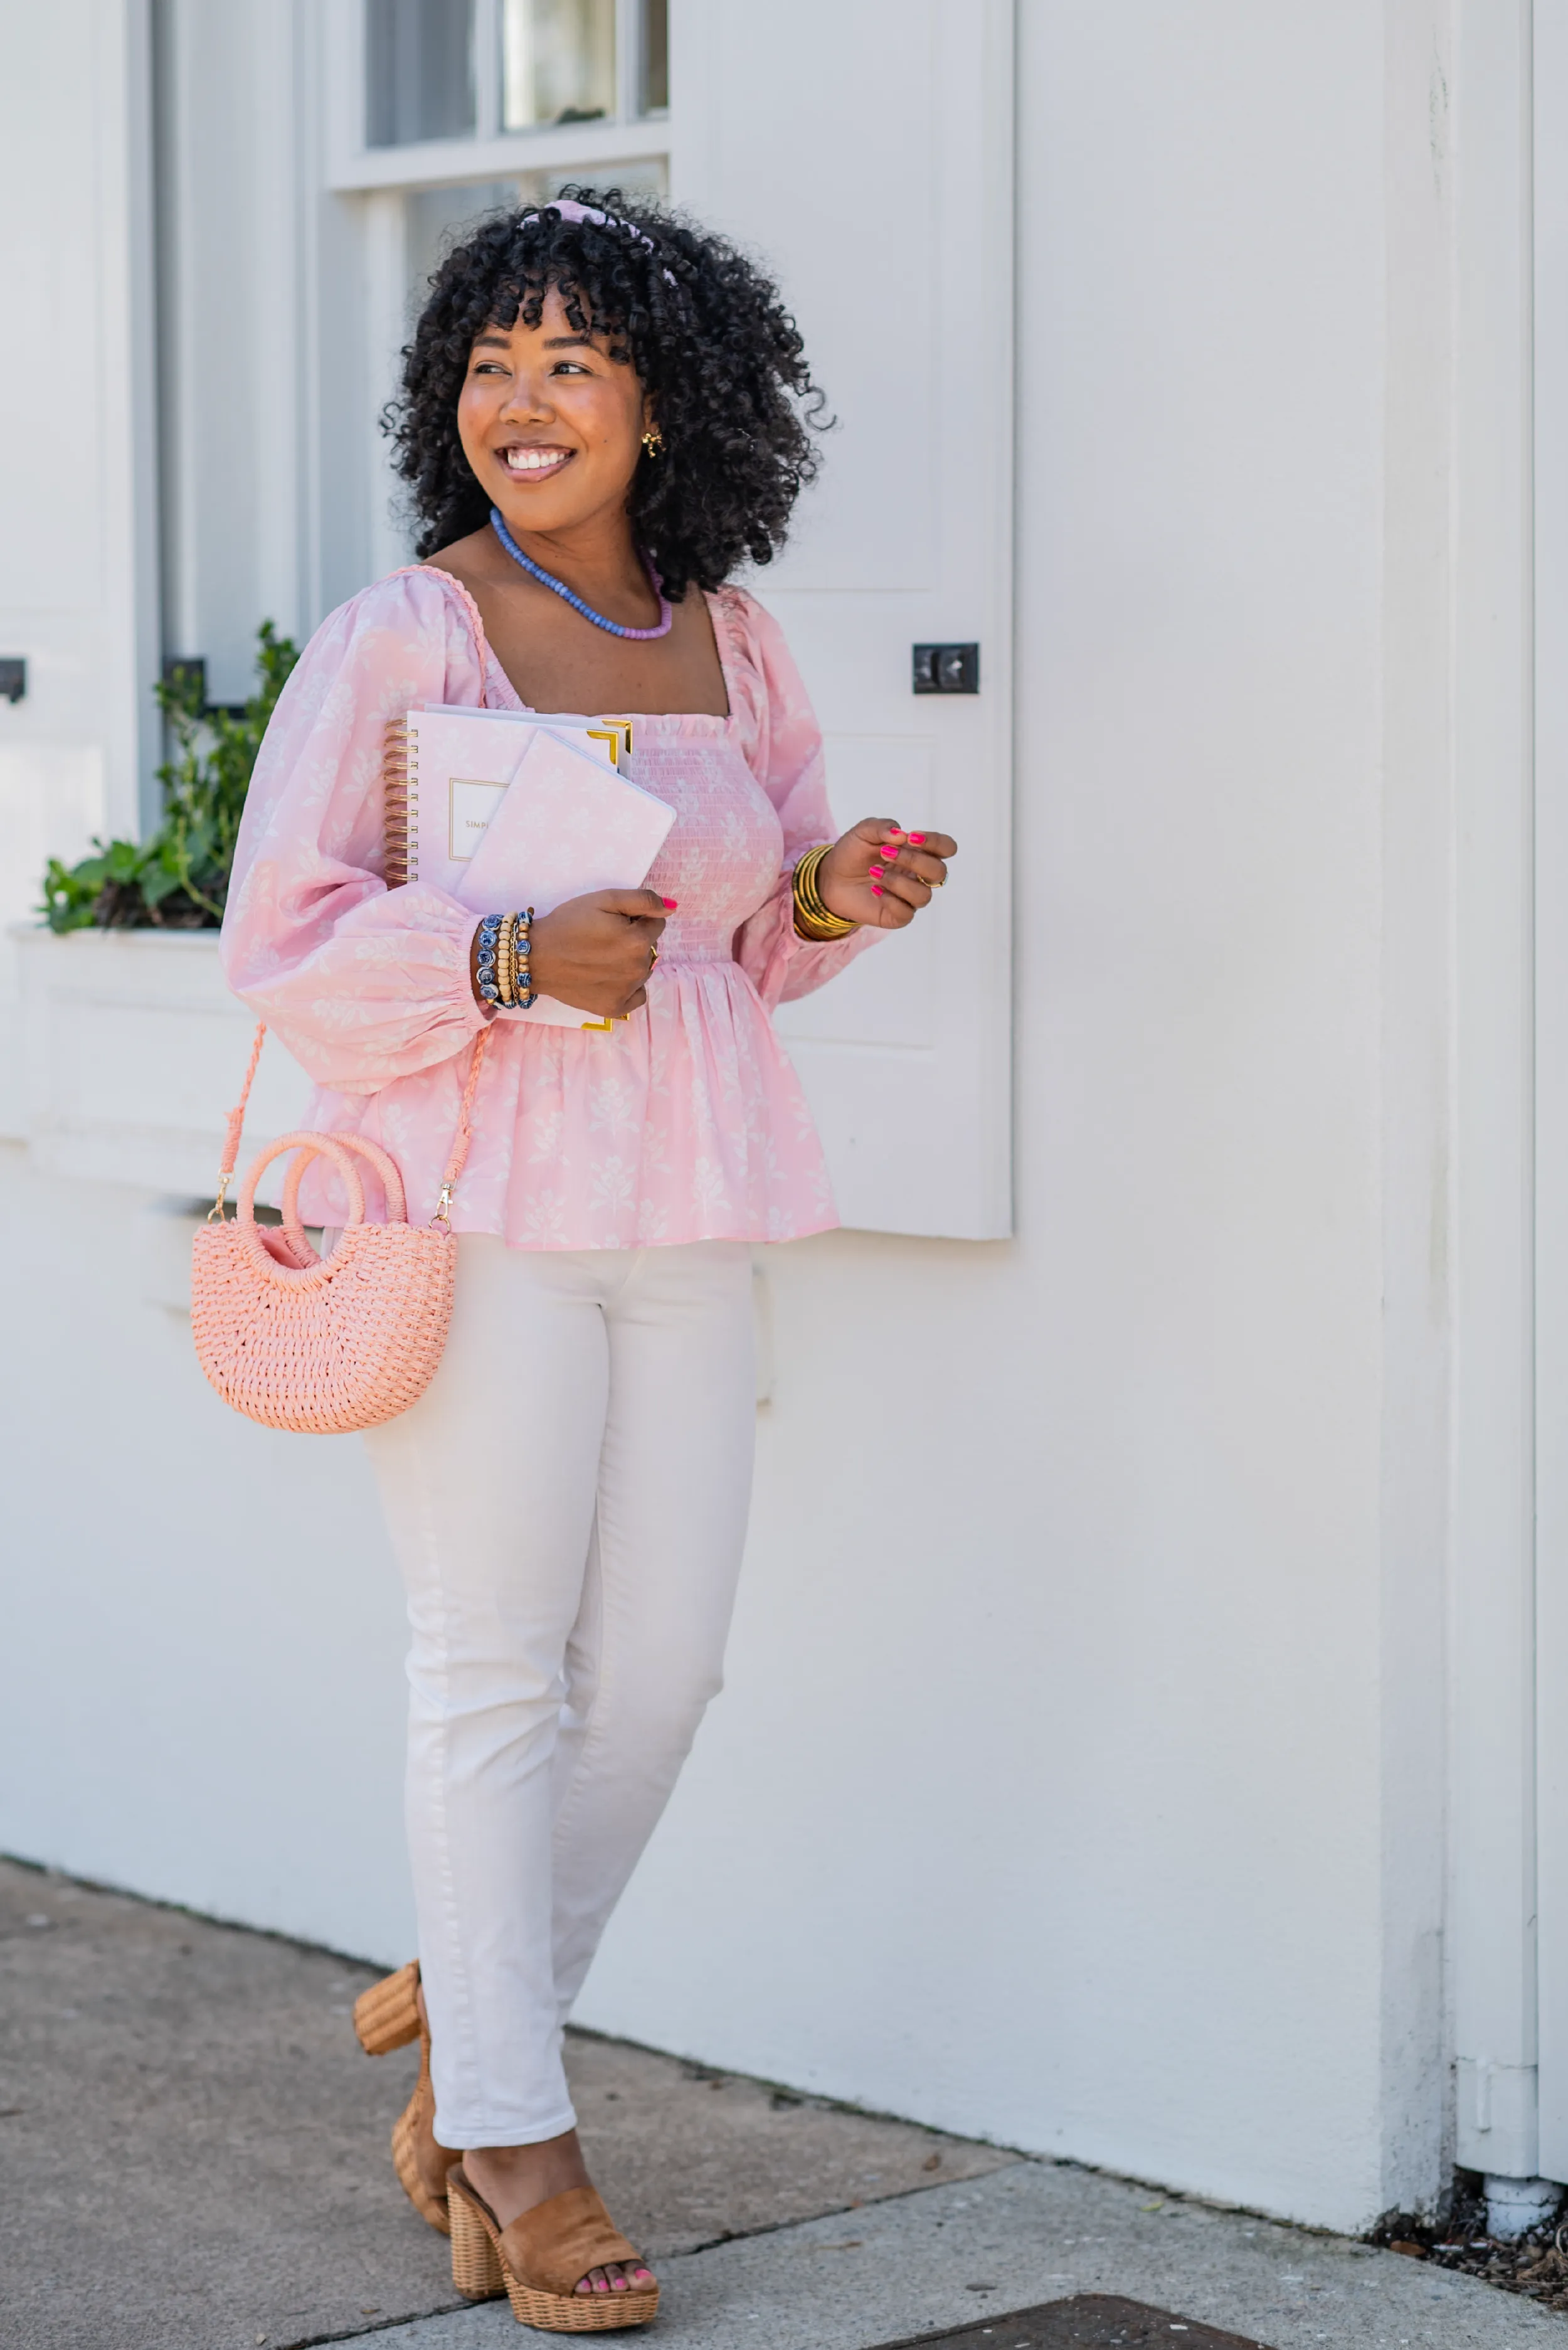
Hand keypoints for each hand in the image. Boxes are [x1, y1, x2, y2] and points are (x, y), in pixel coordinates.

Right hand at [470, 890, 672, 1016]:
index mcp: (638, 941)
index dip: (636, 918)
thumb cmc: (568, 923)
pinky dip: (628, 987)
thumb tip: (672, 908)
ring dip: (630, 962)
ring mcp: (628, 991)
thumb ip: (643, 900)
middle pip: (650, 947)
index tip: (612, 921)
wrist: (535, 957)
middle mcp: (638, 969)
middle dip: (634, 939)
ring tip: (600, 957)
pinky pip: (638, 995)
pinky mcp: (616, 1008)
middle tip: (603, 938)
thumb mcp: (604, 899)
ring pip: (643, 970)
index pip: (657, 923)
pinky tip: (607, 977)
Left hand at [816, 819, 956, 929]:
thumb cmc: (852, 853)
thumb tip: (901, 835)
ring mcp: (910, 897)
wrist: (830, 878)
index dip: (935, 843)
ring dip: (898, 881)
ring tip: (874, 872)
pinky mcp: (897, 916)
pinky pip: (907, 913)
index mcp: (919, 853)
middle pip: (939, 872)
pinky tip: (874, 889)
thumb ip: (883, 827)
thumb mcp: (863, 832)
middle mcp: (919, 876)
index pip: (946, 848)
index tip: (911, 838)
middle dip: (913, 860)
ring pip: (924, 895)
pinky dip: (890, 899)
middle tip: (885, 853)